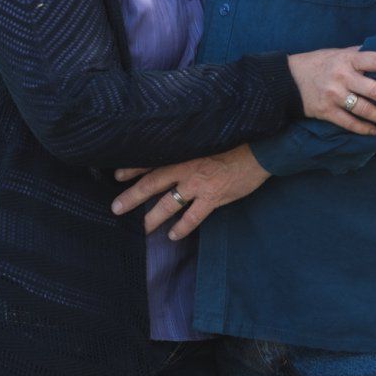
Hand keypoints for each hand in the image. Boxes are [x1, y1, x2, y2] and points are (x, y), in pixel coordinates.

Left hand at [110, 145, 268, 241]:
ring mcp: (199, 184)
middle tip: (116, 208)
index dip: (133, 168)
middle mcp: (186, 168)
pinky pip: (193, 217)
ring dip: (152, 218)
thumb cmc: (233, 142)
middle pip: (152, 183)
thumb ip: (189, 149)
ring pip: (168, 204)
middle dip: (132, 196)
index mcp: (183, 152)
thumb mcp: (206, 140)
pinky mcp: (213, 198)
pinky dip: (182, 227)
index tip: (116, 175)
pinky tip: (173, 236)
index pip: (151, 160)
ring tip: (141, 228)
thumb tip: (174, 156)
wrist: (259, 150)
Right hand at [287, 46, 375, 134]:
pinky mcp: (325, 111)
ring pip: (365, 110)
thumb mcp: (337, 53)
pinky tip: (374, 131)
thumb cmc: (317, 63)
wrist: (285, 80)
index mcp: (347, 59)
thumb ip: (358, 54)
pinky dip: (363, 128)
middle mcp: (341, 77)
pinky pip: (349, 123)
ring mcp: (333, 95)